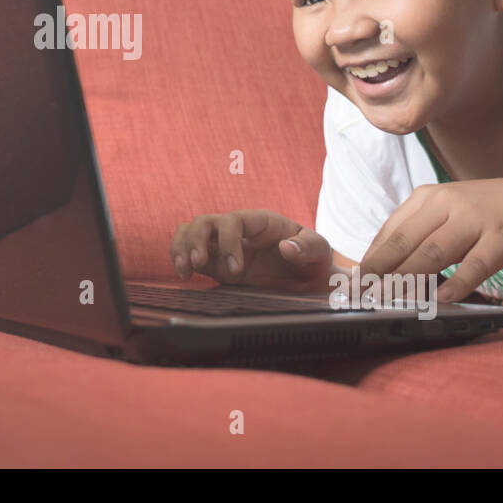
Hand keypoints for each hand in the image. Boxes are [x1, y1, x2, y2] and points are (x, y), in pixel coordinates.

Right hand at [170, 209, 338, 292]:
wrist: (310, 282)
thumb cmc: (315, 262)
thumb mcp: (321, 252)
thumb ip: (308, 246)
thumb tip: (287, 247)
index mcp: (261, 222)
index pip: (233, 220)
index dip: (228, 240)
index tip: (236, 269)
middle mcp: (239, 231)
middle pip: (205, 221)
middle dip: (196, 240)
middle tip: (199, 263)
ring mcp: (225, 247)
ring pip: (191, 232)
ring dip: (182, 247)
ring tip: (184, 270)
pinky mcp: (217, 264)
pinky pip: (189, 252)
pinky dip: (180, 258)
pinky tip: (183, 274)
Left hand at [359, 178, 502, 302]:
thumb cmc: (499, 215)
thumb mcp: (454, 215)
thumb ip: (423, 235)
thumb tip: (386, 268)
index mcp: (430, 197)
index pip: (389, 232)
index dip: (369, 261)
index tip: (352, 287)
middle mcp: (448, 203)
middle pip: (403, 242)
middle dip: (378, 273)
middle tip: (359, 300)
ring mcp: (476, 218)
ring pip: (432, 253)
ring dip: (407, 280)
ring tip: (387, 303)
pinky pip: (474, 264)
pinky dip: (456, 285)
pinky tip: (441, 302)